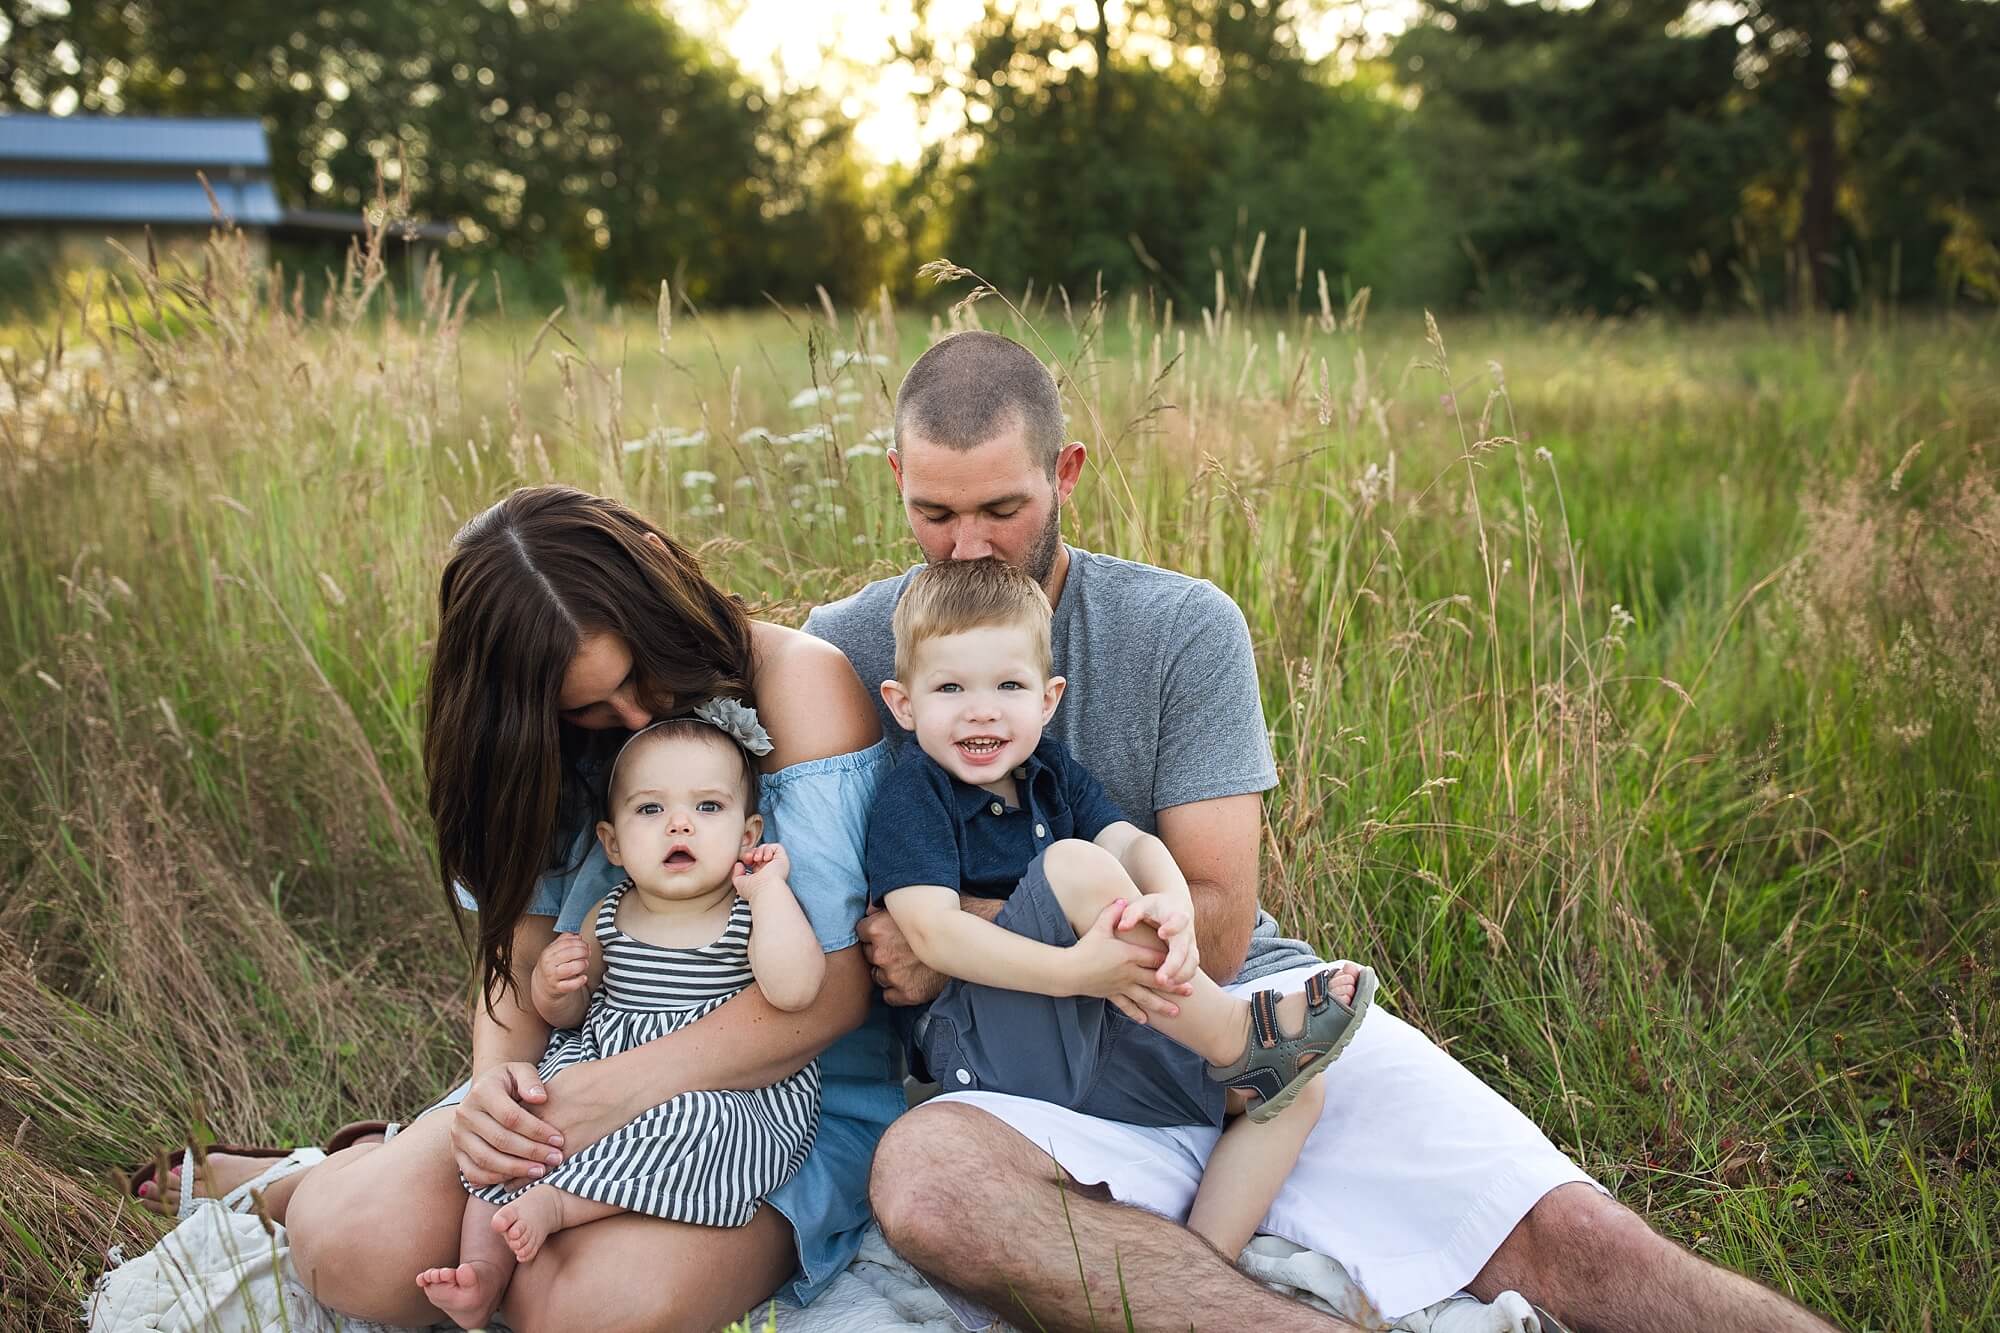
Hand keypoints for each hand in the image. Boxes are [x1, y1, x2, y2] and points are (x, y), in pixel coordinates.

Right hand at [451, 1062, 564, 1186]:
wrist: (485, 1092)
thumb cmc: (510, 1082)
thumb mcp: (520, 1071)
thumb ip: (530, 1080)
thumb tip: (540, 1098)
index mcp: (481, 1091)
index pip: (511, 1116)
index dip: (537, 1130)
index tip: (559, 1139)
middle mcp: (465, 1114)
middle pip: (500, 1140)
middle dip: (532, 1152)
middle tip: (555, 1158)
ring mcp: (458, 1136)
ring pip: (486, 1160)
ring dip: (516, 1169)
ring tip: (541, 1170)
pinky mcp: (457, 1153)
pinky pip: (474, 1173)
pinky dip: (496, 1179)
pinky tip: (519, 1177)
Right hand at [534, 932, 589, 998]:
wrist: (542, 985)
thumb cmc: (551, 966)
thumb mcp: (553, 951)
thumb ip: (565, 940)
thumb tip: (578, 936)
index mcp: (548, 952)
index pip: (566, 943)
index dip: (579, 942)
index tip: (585, 945)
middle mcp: (549, 964)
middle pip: (569, 954)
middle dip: (583, 952)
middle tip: (587, 954)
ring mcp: (553, 977)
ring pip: (570, 969)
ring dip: (582, 965)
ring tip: (584, 964)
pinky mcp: (558, 988)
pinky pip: (571, 985)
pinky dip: (580, 981)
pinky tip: (583, 977)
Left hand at [732, 842, 791, 896]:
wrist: (766, 890)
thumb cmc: (753, 890)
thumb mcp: (740, 882)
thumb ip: (736, 873)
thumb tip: (739, 864)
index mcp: (761, 875)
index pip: (755, 860)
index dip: (748, 856)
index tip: (745, 861)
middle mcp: (769, 869)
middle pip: (760, 853)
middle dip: (753, 852)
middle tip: (750, 858)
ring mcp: (776, 864)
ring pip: (767, 849)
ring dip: (760, 850)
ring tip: (757, 859)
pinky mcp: (782, 860)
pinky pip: (776, 847)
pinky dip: (769, 849)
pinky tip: (766, 858)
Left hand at [857, 902, 946, 1005]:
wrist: (967, 939)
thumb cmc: (940, 917)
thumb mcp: (908, 902)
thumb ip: (883, 905)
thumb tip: (868, 908)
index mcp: (878, 929)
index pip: (861, 932)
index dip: (874, 933)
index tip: (885, 933)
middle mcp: (882, 953)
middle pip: (869, 955)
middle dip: (881, 952)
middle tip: (899, 948)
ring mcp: (893, 975)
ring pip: (878, 976)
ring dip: (889, 972)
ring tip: (908, 964)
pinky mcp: (907, 993)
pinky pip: (889, 996)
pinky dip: (897, 990)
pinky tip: (910, 980)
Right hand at [1068, 900, 1187, 1023]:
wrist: (1068, 971)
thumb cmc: (1085, 948)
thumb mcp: (1099, 928)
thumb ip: (1112, 913)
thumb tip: (1121, 899)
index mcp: (1129, 955)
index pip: (1155, 958)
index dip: (1170, 961)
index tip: (1184, 963)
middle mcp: (1129, 973)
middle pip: (1156, 980)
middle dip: (1174, 986)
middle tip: (1190, 991)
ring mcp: (1121, 986)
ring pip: (1146, 997)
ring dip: (1162, 1005)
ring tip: (1176, 1012)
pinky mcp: (1112, 995)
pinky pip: (1127, 1006)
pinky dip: (1136, 1013)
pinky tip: (1146, 1021)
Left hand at [1118, 893, 1198, 987]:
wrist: (1176, 906)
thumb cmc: (1154, 906)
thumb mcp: (1143, 904)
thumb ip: (1132, 913)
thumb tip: (1122, 927)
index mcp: (1176, 915)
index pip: (1178, 920)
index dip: (1172, 927)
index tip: (1161, 933)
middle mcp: (1187, 931)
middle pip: (1185, 949)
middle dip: (1174, 964)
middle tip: (1160, 978)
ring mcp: (1191, 944)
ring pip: (1191, 962)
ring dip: (1180, 976)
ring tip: (1164, 985)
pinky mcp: (1190, 955)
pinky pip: (1190, 969)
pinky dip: (1182, 979)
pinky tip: (1169, 988)